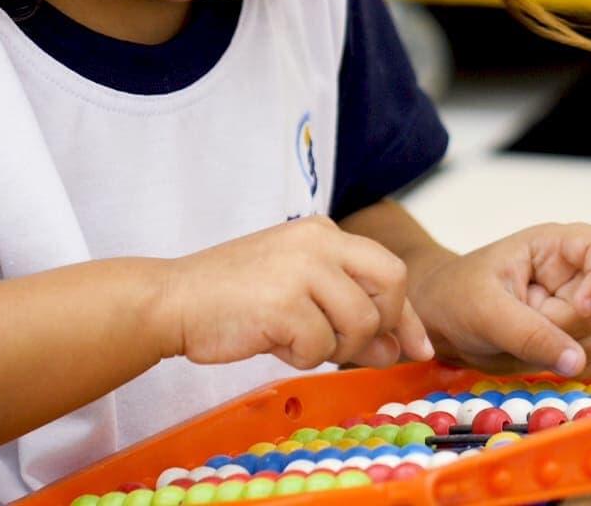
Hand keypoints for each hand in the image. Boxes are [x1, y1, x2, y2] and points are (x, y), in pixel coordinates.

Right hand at [157, 216, 433, 369]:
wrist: (172, 300)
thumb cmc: (232, 298)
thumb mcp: (298, 293)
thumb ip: (346, 312)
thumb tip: (395, 348)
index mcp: (323, 232)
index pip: (390, 270)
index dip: (409, 315)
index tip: (418, 347)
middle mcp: (319, 241)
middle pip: (391, 287)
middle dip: (379, 327)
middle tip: (348, 348)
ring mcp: (302, 269)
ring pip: (359, 324)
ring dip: (332, 348)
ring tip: (292, 339)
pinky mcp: (284, 302)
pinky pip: (319, 347)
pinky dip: (299, 357)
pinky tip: (270, 341)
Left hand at [409, 223, 590, 377]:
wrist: (438, 319)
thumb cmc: (455, 297)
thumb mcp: (485, 312)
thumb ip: (529, 334)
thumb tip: (576, 360)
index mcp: (553, 247)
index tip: (580, 306)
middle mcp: (572, 274)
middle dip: (558, 331)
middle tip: (514, 329)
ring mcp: (575, 307)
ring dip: (558, 354)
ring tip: (516, 340)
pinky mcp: (573, 338)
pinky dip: (566, 369)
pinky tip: (531, 358)